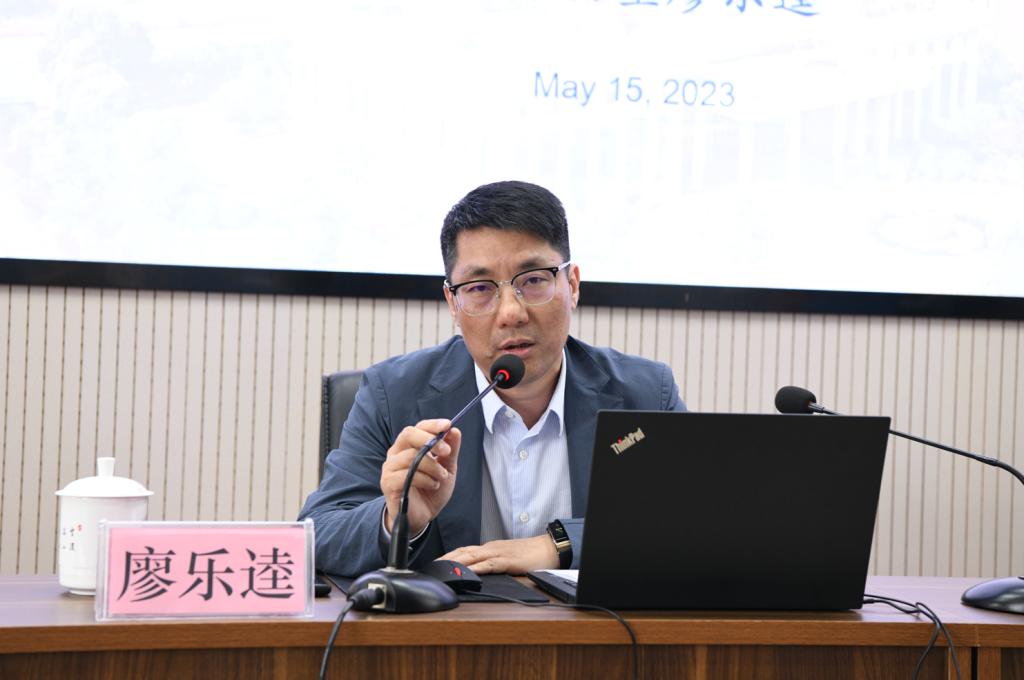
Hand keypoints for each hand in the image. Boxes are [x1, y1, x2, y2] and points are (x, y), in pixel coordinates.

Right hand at [380, 419, 460, 535]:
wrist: (421, 517)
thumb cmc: (431, 489)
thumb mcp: (447, 469)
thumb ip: (451, 451)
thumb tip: (454, 431)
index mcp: (410, 446)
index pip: (418, 427)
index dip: (432, 425)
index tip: (447, 425)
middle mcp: (397, 453)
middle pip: (408, 434)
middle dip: (430, 440)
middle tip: (446, 451)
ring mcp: (390, 467)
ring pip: (410, 456)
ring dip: (432, 466)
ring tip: (441, 477)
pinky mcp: (388, 482)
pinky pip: (406, 475)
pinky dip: (425, 479)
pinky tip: (433, 485)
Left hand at [439, 534, 557, 574]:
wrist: (548, 548)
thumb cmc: (529, 554)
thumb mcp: (506, 558)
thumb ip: (492, 563)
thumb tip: (478, 573)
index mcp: (489, 548)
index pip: (464, 550)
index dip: (448, 556)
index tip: (435, 564)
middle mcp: (491, 548)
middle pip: (463, 552)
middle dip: (446, 559)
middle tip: (432, 567)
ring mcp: (499, 553)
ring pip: (473, 556)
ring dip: (456, 562)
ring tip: (443, 569)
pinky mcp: (508, 561)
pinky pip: (490, 564)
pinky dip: (477, 568)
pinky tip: (469, 572)